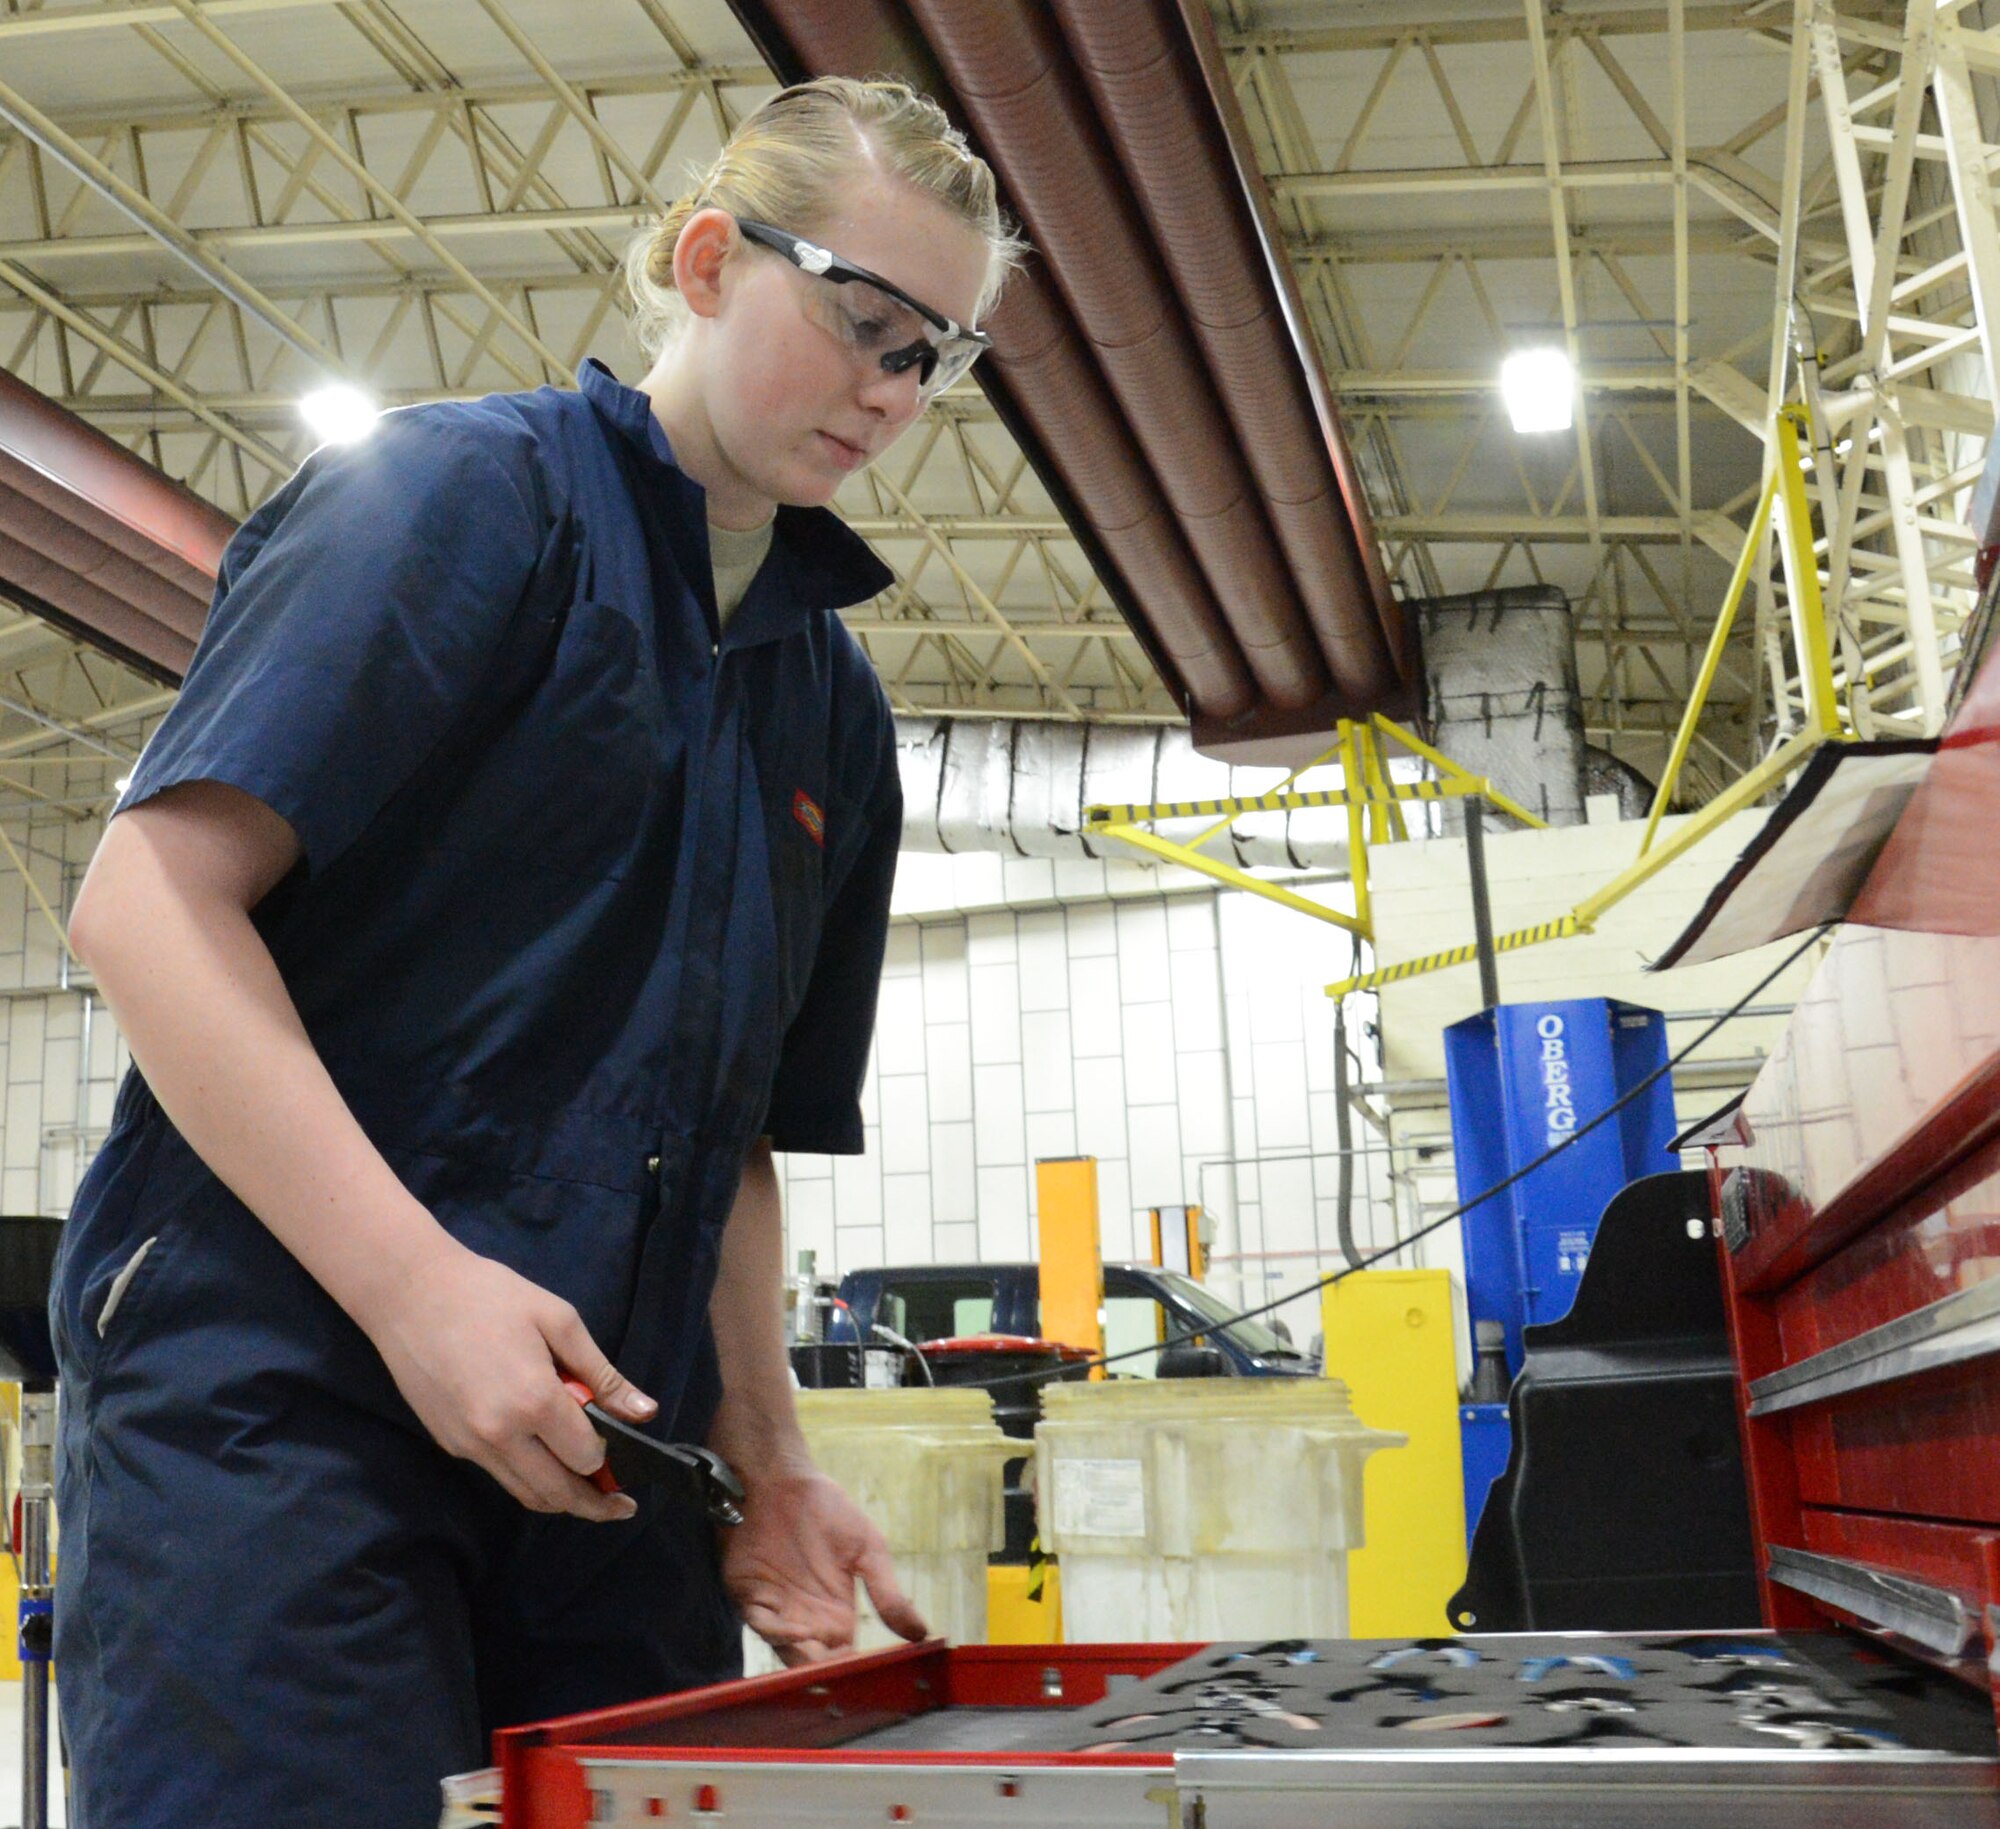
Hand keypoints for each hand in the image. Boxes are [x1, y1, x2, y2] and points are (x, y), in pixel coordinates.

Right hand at [357, 1232, 656, 1522]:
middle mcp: (499, 1434)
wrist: (410, 1293)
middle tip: (620, 1506)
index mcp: (533, 1401)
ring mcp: (469, 1444)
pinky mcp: (449, 1443)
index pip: (585, 1458)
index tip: (626, 1453)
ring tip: (588, 1488)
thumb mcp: (559, 1321)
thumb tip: (645, 1412)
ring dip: (560, 1499)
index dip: (610, 1459)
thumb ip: (603, 1374)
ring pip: (525, 1493)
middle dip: (594, 1505)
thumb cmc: (490, 1295)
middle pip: (556, 1493)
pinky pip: (498, 1473)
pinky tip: (543, 1455)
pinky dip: (527, 1477)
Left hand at [722, 1465, 927, 1664]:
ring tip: (819, 1663)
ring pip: (787, 1651)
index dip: (856, 1670)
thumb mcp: (868, 1549)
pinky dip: (775, 1633)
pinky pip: (761, 1624)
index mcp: (837, 1614)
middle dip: (826, 1674)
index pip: (847, 1657)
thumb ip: (888, 1592)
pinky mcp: (750, 1597)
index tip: (869, 1676)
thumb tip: (922, 1633)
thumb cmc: (828, 1510)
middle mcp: (806, 1620)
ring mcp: (776, 1611)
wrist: (782, 1481)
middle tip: (841, 1678)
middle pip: (816, 1662)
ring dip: (801, 1661)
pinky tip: (793, 1631)